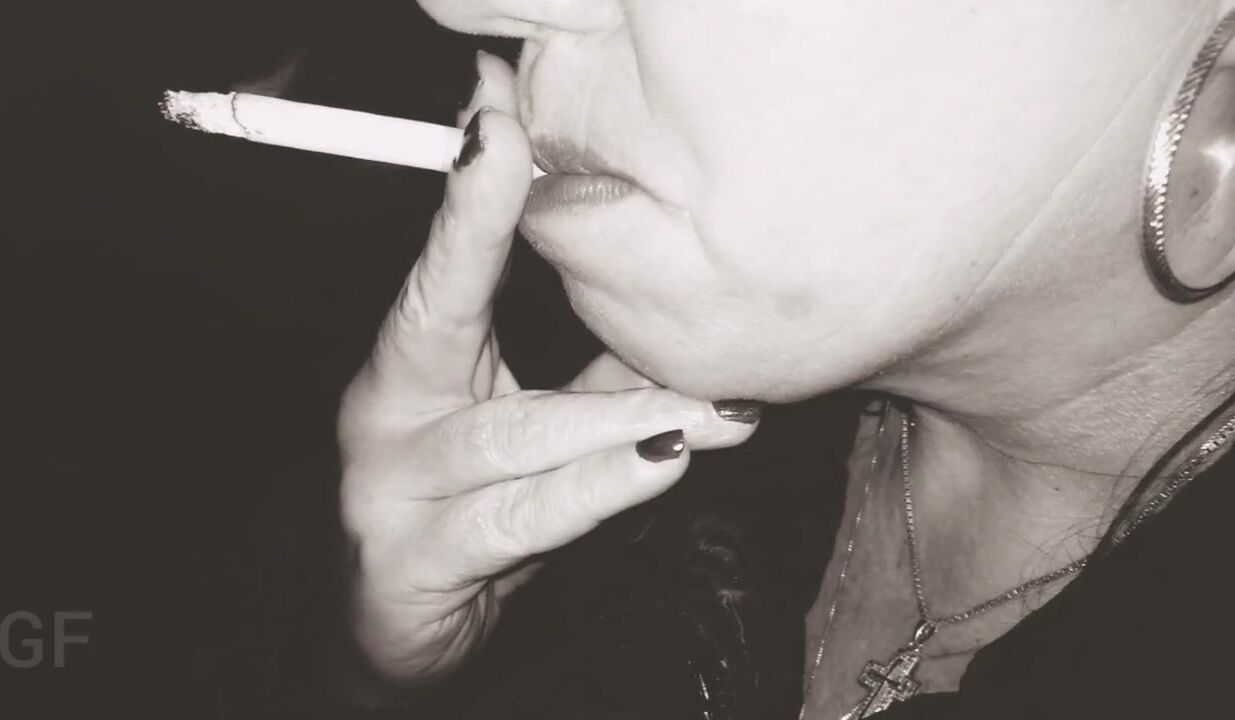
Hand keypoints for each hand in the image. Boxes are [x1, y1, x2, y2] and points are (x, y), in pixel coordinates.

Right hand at [338, 52, 761, 685]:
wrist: (395, 624)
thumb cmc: (468, 505)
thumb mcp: (527, 431)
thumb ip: (594, 380)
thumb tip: (678, 318)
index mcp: (411, 366)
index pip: (440, 273)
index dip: (468, 202)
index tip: (494, 122)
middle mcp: (386, 416)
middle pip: (441, 322)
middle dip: (485, 237)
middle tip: (548, 176)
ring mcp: (391, 493)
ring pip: (512, 436)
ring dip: (616, 409)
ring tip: (704, 396)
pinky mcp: (415, 566)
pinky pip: (523, 520)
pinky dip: (598, 488)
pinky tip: (662, 462)